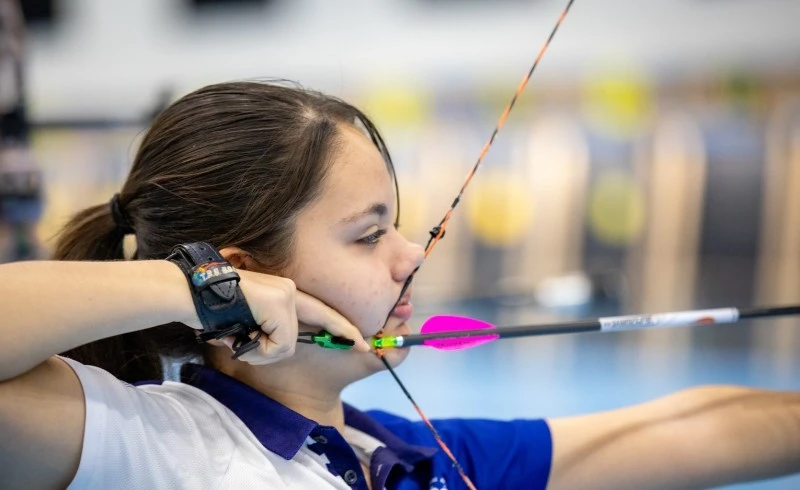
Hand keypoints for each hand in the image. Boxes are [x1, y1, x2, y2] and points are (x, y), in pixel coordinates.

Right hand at [216, 270, 369, 363]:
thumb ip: (267, 331)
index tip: (363, 344)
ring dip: (258, 350)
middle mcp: (289, 291)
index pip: (321, 312)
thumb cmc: (211, 309)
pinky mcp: (279, 304)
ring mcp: (286, 296)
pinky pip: (278, 345)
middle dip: (284, 349)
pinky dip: (257, 349)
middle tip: (293, 346)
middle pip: (300, 335)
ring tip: (236, 336)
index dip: (343, 329)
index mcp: (283, 293)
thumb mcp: (247, 322)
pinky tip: (239, 333)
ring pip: (285, 345)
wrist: (190, 292)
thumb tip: (276, 350)